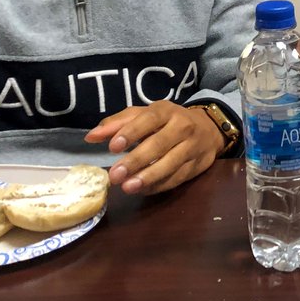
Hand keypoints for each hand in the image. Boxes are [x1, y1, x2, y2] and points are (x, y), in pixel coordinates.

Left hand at [84, 101, 223, 195]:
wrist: (208, 129)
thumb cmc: (167, 122)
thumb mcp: (144, 115)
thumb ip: (118, 124)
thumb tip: (90, 137)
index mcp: (167, 111)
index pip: (149, 119)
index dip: (131, 132)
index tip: (112, 147)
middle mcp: (183, 126)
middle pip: (159, 144)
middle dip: (136, 160)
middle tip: (115, 175)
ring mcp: (192, 147)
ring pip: (171, 164)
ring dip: (149, 177)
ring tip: (128, 187)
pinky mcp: (198, 166)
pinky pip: (178, 178)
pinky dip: (159, 185)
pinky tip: (143, 190)